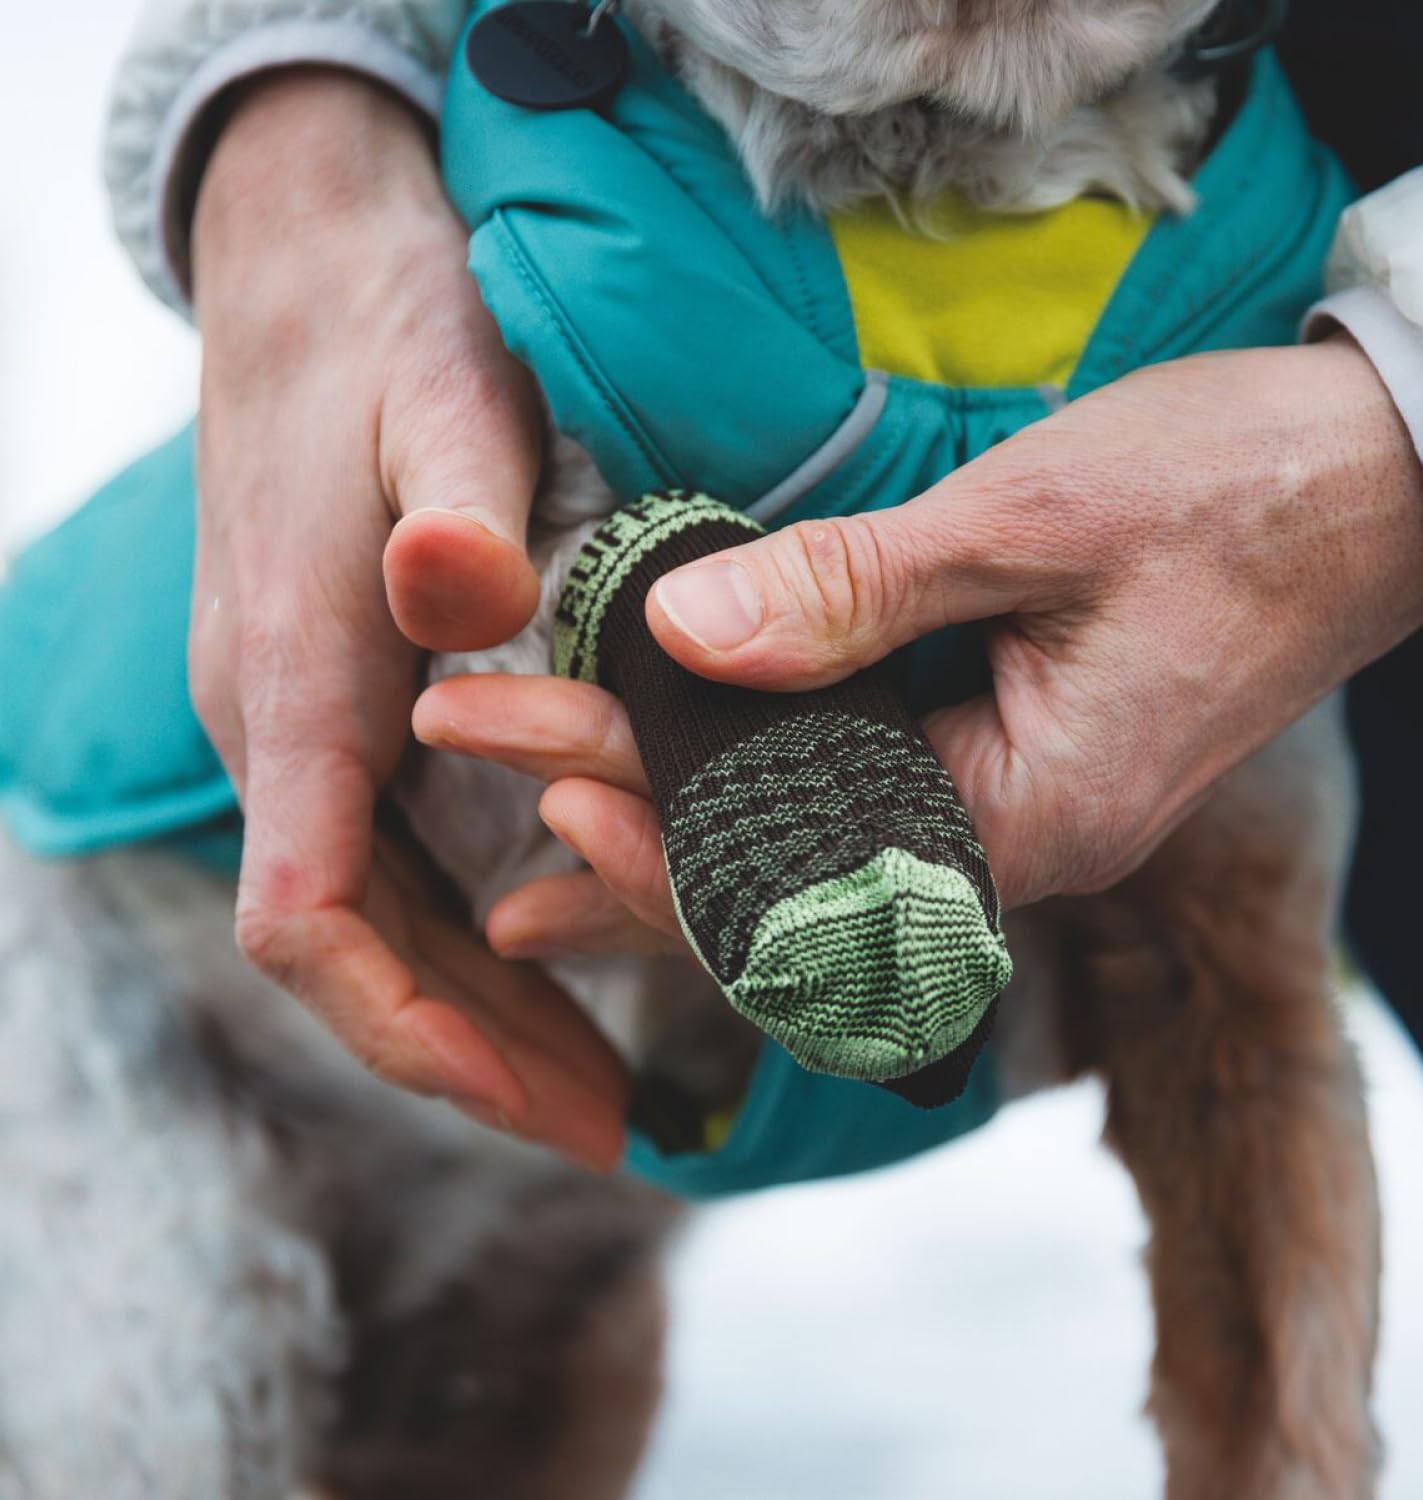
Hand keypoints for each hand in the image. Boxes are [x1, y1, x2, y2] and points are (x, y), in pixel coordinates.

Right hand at [191, 70, 625, 1166]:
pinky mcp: (340, 705)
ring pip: (376, 923)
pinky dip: (466, 937)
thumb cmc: (387, 334)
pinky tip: (551, 962)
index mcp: (298, 687)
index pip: (314, 922)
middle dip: (473, 1055)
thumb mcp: (446, 399)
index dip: (418, 1031)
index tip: (542, 1105)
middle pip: (355, 955)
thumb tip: (452, 583)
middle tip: (610, 1125)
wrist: (312, 268)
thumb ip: (455, 506)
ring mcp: (304, 723)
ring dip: (476, 1013)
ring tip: (596, 1082)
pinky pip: (390, 864)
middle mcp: (283, 731)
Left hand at [420, 337, 1422, 936]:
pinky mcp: (998, 769)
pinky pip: (847, 819)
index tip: (543, 787)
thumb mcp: (1034, 522)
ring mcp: (1006, 820)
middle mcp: (1009, 853)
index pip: (805, 872)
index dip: (663, 844)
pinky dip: (745, 813)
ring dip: (670, 855)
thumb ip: (856, 589)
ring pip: (806, 871)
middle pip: (786, 890)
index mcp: (1029, 820)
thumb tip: (683, 632)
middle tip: (483, 806)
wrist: (1364, 486)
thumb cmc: (1231, 492)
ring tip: (527, 866)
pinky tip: (664, 805)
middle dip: (628, 844)